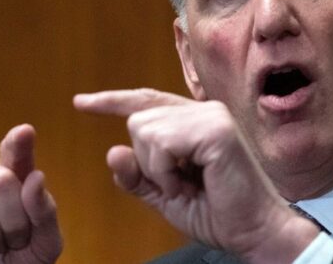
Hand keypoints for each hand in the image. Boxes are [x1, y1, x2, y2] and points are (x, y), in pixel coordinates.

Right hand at [0, 124, 62, 263]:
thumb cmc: (22, 258)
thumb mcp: (46, 241)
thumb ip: (45, 211)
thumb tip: (37, 177)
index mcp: (17, 178)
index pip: (16, 153)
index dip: (19, 143)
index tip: (24, 132)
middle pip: (0, 180)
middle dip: (12, 221)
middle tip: (11, 241)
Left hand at [74, 89, 319, 263]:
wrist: (252, 231)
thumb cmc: (217, 213)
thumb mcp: (164, 195)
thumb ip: (137, 175)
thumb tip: (112, 150)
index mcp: (193, 121)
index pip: (146, 101)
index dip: (112, 101)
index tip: (80, 103)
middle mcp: (203, 111)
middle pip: (138, 120)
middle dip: (146, 162)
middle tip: (179, 184)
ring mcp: (211, 116)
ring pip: (145, 130)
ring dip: (157, 169)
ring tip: (188, 184)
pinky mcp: (216, 130)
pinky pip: (162, 143)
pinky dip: (166, 171)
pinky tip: (189, 182)